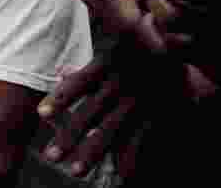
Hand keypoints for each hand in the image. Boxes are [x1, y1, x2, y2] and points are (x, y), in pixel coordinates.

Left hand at [37, 48, 187, 178]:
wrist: (180, 50)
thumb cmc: (139, 47)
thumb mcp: (114, 45)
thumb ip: (87, 63)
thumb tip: (60, 73)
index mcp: (107, 64)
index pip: (79, 83)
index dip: (60, 98)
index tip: (41, 113)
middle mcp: (119, 85)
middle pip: (90, 114)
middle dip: (70, 136)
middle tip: (50, 156)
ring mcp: (136, 102)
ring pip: (110, 131)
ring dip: (92, 152)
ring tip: (75, 171)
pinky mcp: (153, 114)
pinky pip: (140, 139)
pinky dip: (130, 158)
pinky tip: (121, 177)